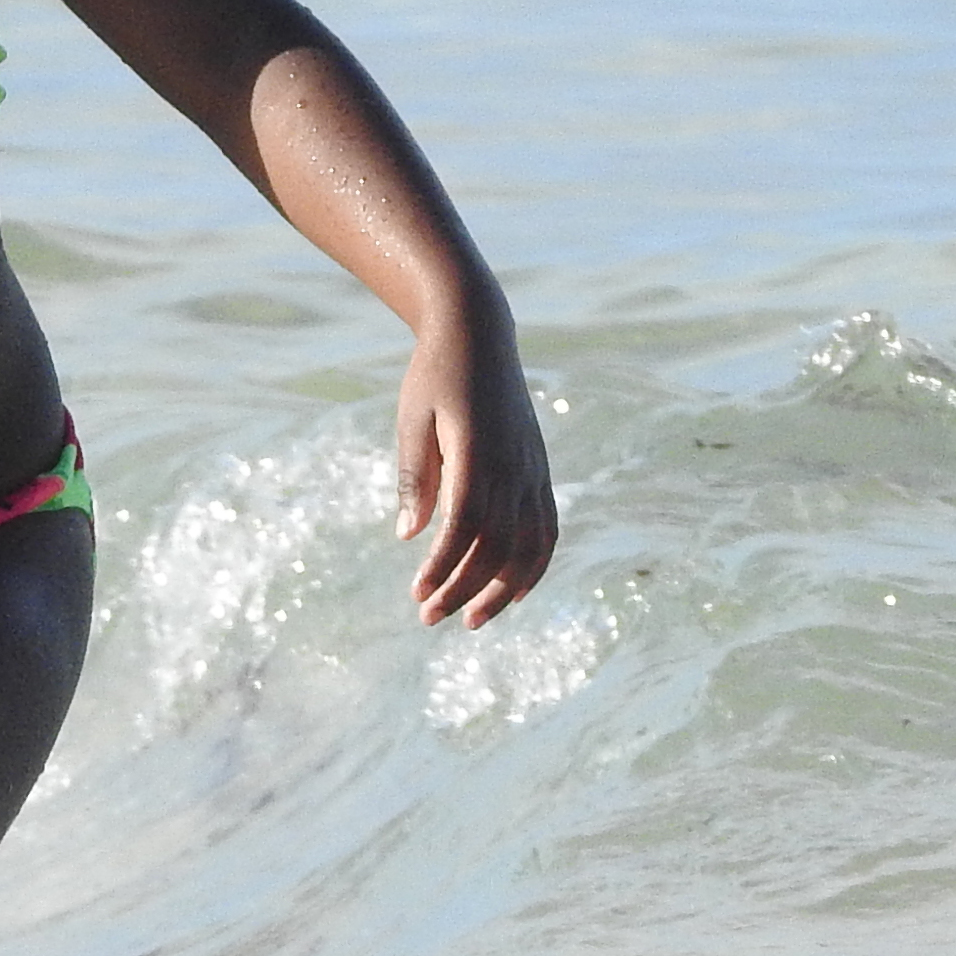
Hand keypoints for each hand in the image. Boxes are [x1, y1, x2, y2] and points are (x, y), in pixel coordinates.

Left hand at [395, 314, 557, 629]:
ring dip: (501, 589)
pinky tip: (514, 592)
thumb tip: (408, 537)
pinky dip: (534, 565)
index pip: (463, 526)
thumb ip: (415, 478)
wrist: (478, 336)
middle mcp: (513, 466)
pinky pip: (547, 528)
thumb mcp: (412, 420)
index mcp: (477, 453)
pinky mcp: (539, 471)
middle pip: (496, 545)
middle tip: (429, 618)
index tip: (418, 595)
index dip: (444, 566)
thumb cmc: (434, 377)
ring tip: (471, 619)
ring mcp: (532, 470)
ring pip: (528, 545)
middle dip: (464, 589)